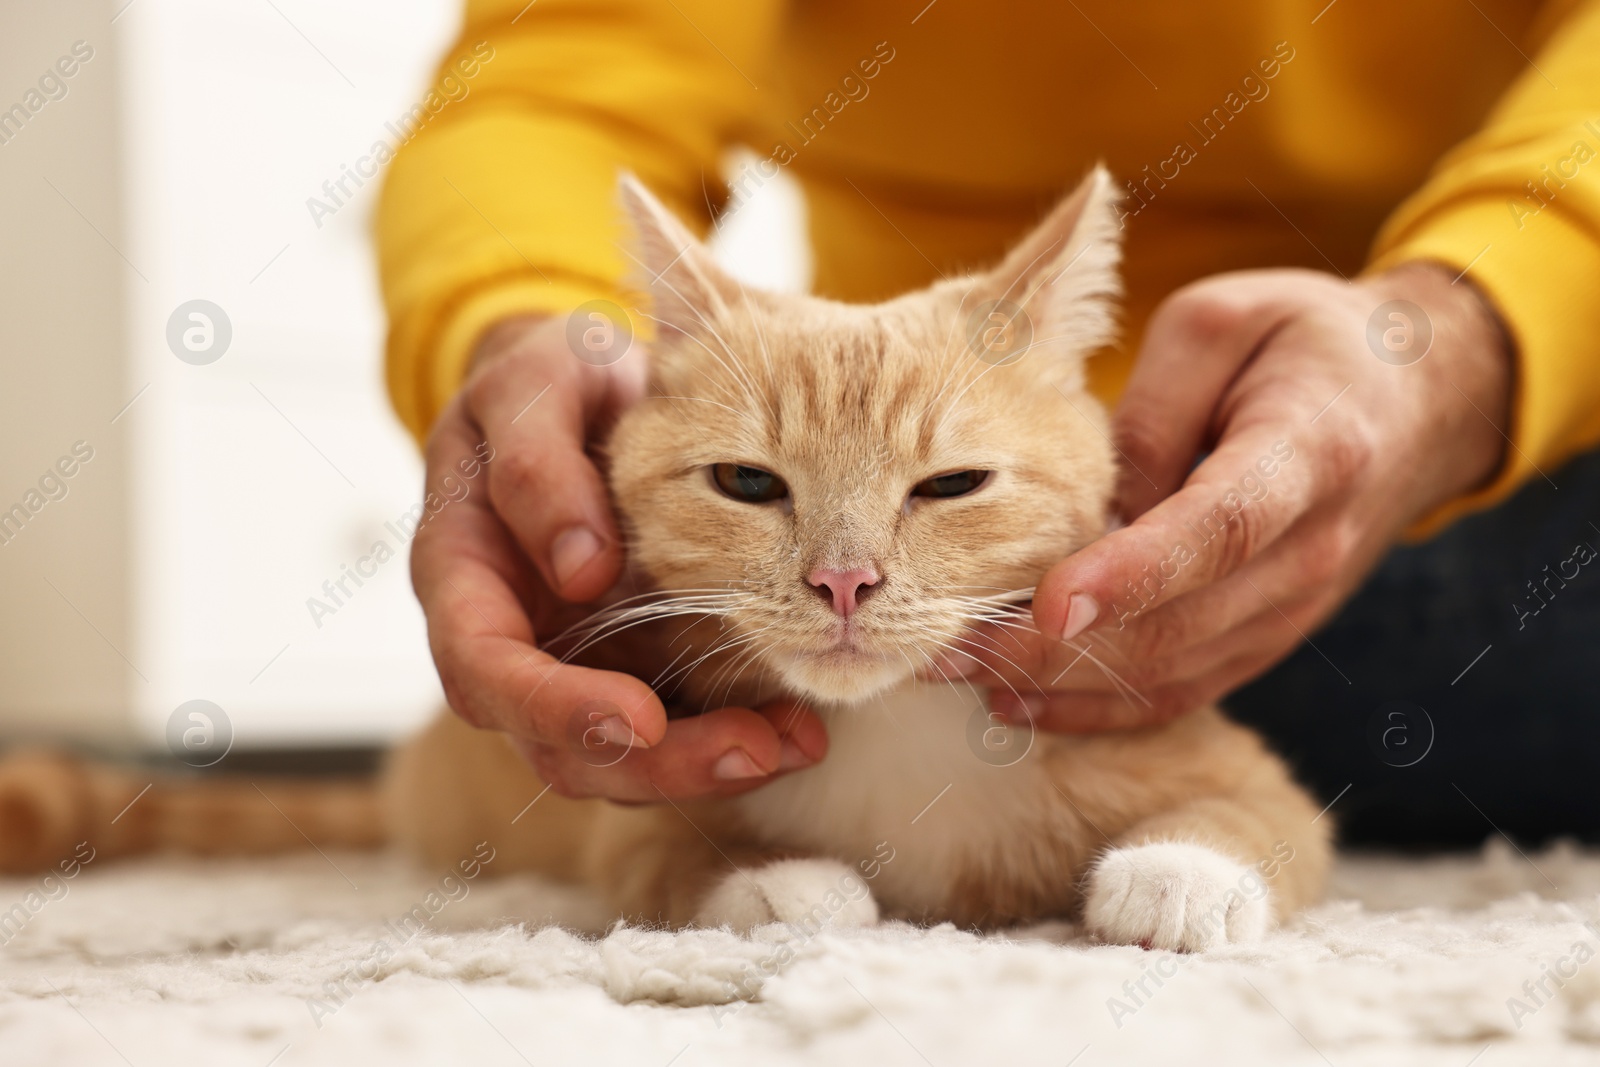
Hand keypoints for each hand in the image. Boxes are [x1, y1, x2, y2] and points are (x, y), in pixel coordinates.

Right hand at [410, 314, 825, 799]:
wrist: (594, 389)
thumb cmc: (552, 383)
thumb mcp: (533, 388)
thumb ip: (538, 466)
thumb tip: (578, 568)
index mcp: (463, 576)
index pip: (485, 671)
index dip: (555, 708)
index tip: (637, 718)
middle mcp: (512, 639)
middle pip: (557, 745)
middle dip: (654, 763)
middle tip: (750, 750)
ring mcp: (572, 664)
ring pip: (619, 759)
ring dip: (705, 766)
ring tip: (795, 740)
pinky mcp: (633, 669)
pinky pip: (673, 732)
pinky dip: (732, 741)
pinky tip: (797, 732)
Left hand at [961, 264, 1512, 729]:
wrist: (1416, 404)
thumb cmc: (1302, 345)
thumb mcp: (1222, 324)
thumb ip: (1150, 408)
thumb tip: (1083, 502)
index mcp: (1307, 454)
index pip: (1217, 529)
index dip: (1135, 573)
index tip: (1051, 603)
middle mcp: (1309, 550)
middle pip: (1180, 623)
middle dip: (1054, 647)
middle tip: (943, 646)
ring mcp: (1293, 609)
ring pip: (1173, 674)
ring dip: (1060, 685)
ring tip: (955, 672)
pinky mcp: (1267, 638)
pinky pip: (1182, 690)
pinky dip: (1099, 706)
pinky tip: (1018, 699)